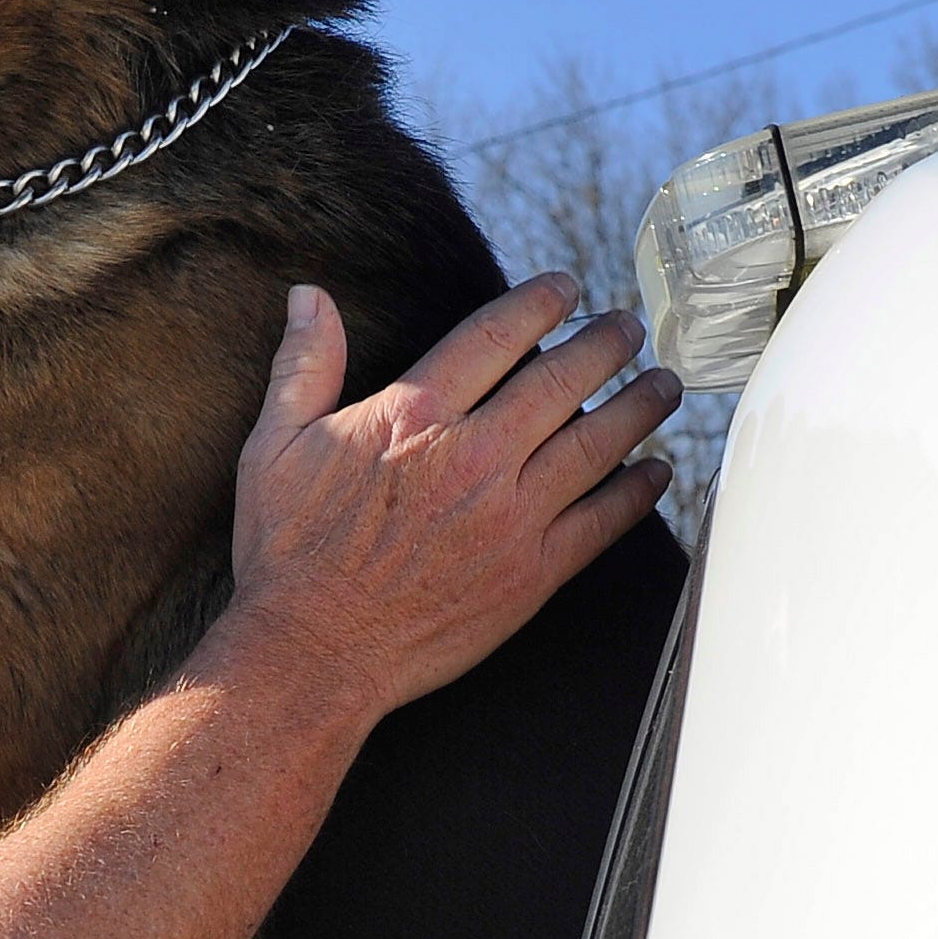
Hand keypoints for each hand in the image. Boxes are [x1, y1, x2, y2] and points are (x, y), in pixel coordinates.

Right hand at [224, 275, 678, 717]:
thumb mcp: (275, 444)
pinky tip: (657, 473)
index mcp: (414, 416)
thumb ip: (305, 364)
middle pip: (563, 380)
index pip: (497, 335)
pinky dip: (638, 493)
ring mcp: (510, 516)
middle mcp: (473, 456)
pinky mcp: (531, 573)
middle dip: (606, 343)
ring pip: (597, 444)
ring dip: (638, 407)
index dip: (540, 302)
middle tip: (630, 328)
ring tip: (662, 385)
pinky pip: (602, 522)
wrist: (313, 651)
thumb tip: (310, 298)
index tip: (566, 287)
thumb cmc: (289, 552)